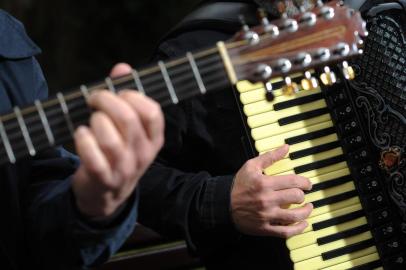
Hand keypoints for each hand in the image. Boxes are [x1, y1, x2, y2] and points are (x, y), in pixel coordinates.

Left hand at [72, 63, 163, 217]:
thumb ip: (126, 96)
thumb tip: (122, 67)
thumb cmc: (119, 152)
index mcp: (154, 139)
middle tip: (94, 98)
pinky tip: (81, 135)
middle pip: (127, 119)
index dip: (133, 96)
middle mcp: (142, 154)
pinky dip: (83, 140)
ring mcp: (124, 168)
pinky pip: (92, 156)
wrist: (108, 194)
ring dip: (94, 122)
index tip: (119, 92)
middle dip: (105, 101)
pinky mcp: (103, 178)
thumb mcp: (129, 129)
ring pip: (108, 137)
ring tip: (91, 122)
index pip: (152, 112)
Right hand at [231, 144, 312, 237]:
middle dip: (302, 195)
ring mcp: (267, 215)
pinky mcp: (265, 228)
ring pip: (295, 215)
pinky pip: (286, 231)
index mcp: (264, 183)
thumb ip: (270, 157)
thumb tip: (286, 148)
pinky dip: (298, 229)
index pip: (293, 182)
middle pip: (296, 197)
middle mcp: (267, 200)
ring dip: (306, 211)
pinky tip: (303, 224)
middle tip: (302, 194)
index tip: (307, 184)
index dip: (304, 182)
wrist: (223, 204)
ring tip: (308, 208)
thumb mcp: (251, 166)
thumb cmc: (238, 185)